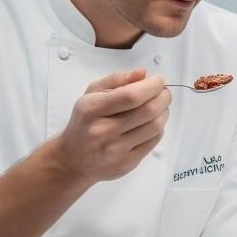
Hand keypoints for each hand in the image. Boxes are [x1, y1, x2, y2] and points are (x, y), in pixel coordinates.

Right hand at [51, 69, 170, 184]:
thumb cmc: (85, 122)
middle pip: (148, 110)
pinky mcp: (127, 163)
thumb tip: (142, 73)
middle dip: (163, 97)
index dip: (152, 86)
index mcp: (92, 109)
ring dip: (164, 112)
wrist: (73, 159)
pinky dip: (159, 128)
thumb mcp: (91, 94)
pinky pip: (154, 141)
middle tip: (163, 92)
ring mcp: (115, 149)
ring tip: (159, 107)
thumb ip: (116, 80)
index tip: (158, 80)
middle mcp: (102, 131)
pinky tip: (151, 123)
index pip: (131, 95)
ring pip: (155, 126)